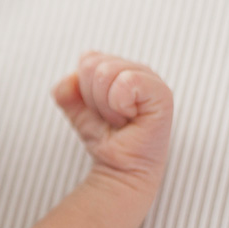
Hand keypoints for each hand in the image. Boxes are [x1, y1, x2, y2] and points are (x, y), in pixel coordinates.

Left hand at [53, 51, 172, 188]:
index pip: (87, 59)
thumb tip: (70, 78)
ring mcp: (152, 80)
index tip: (98, 109)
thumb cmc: (104, 137)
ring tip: (119, 119)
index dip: (83, 89)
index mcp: (118, 67)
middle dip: (92, 97)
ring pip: (106, 72)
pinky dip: (119, 104)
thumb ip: (66, 92)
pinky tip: (130, 117)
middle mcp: (136, 69)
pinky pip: (128, 82)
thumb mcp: (76, 111)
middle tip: (109, 116)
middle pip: (93, 65)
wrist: (118, 168)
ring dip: (105, 104)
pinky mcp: (162, 94)